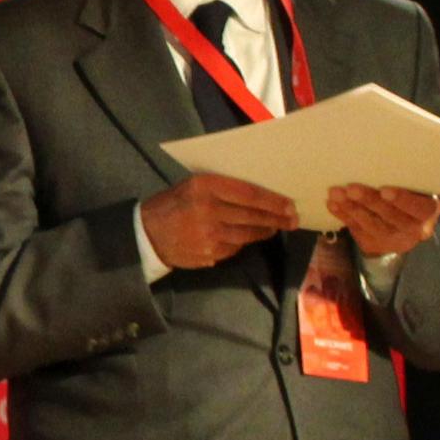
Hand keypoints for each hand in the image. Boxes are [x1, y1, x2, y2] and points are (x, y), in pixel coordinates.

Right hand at [142, 172, 298, 271]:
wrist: (147, 235)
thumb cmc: (174, 204)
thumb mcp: (193, 185)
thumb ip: (222, 187)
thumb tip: (259, 194)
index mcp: (205, 187)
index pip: (249, 194)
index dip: (273, 201)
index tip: (290, 204)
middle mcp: (208, 210)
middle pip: (253, 216)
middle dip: (277, 219)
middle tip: (293, 219)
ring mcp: (209, 235)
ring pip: (248, 235)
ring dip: (264, 231)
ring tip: (275, 228)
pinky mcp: (209, 254)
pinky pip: (235, 248)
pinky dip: (244, 242)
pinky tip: (248, 237)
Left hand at [327, 182, 439, 261]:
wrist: (404, 226)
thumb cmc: (410, 196)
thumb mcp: (415, 188)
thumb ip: (405, 179)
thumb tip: (378, 157)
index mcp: (426, 213)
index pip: (419, 208)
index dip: (403, 200)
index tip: (385, 190)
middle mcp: (412, 230)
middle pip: (391, 216)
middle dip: (369, 201)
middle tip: (351, 188)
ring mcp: (392, 240)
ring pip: (371, 225)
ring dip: (352, 208)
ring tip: (337, 193)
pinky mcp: (373, 244)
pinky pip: (356, 229)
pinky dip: (343, 215)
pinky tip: (333, 203)